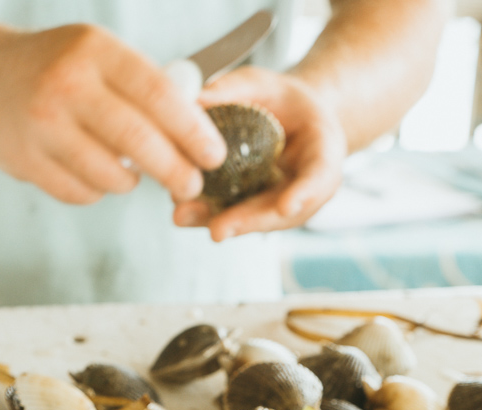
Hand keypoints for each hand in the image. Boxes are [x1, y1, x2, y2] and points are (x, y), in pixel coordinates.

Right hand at [0, 25, 226, 203]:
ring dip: (130, 181)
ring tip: (131, 171)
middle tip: (192, 185)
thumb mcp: (101, 56)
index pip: (159, 94)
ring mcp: (41, 125)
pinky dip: (97, 190)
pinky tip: (92, 171)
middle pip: (137, 141)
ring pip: (110, 176)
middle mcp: (66, 85)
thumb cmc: (62, 70)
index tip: (214, 155)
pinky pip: (82, 193)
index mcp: (95, 51)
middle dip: (175, 171)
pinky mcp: (24, 161)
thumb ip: (147, 86)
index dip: (193, 131)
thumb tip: (203, 127)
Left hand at [173, 66, 347, 239]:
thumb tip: (195, 97)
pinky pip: (231, 213)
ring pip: (251, 218)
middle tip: (219, 230)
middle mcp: (303, 188)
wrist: (289, 123)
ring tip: (185, 218)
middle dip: (247, 221)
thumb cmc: (282, 101)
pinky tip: (182, 212)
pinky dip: (206, 214)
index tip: (287, 206)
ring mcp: (277, 204)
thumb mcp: (265, 83)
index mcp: (323, 152)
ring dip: (218, 221)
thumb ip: (236, 89)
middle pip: (277, 210)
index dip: (304, 193)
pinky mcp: (251, 209)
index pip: (319, 177)